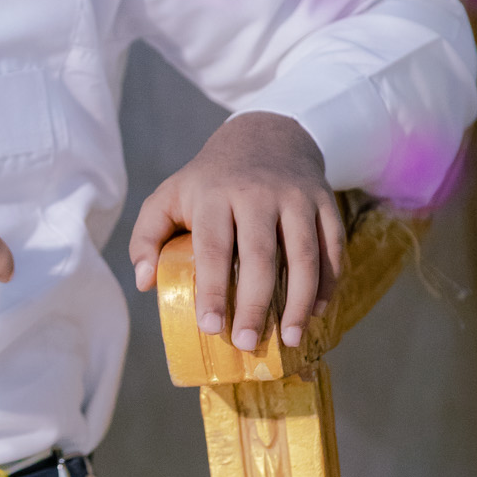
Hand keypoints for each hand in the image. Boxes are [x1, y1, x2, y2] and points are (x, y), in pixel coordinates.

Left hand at [128, 113, 343, 350]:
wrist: (265, 133)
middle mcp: (257, 194)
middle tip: (246, 343)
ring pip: (303, 255)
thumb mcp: (169, 195)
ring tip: (289, 339)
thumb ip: (147, 235)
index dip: (211, 290)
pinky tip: (314, 312)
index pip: (213, 248)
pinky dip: (327, 283)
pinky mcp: (324, 202)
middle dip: (254, 304)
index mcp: (214, 194)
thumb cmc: (210, 179)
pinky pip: (332, 247)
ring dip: (298, 302)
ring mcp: (296, 197)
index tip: (209, 327)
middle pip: (260, 256)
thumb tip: (144, 283)